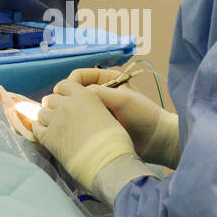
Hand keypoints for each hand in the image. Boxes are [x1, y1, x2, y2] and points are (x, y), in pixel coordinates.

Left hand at [33, 82, 135, 191]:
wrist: (107, 161)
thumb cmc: (114, 141)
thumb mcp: (107, 114)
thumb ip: (92, 108)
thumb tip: (84, 114)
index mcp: (84, 96)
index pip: (65, 85)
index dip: (62, 92)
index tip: (64, 99)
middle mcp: (67, 104)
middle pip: (50, 99)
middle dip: (53, 106)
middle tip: (59, 116)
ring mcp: (55, 120)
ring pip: (41, 113)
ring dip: (46, 118)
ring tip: (53, 126)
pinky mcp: (48, 137)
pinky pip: (36, 128)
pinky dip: (39, 129)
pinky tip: (44, 133)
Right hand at [54, 72, 179, 166]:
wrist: (156, 140)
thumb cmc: (143, 115)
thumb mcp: (122, 99)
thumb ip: (98, 93)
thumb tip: (73, 94)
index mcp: (107, 79)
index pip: (78, 76)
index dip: (69, 84)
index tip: (63, 96)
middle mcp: (101, 91)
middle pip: (74, 91)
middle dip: (66, 99)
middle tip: (60, 111)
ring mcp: (98, 109)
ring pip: (76, 107)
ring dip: (69, 113)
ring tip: (64, 121)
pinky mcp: (97, 124)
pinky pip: (80, 121)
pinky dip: (74, 123)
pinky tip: (70, 130)